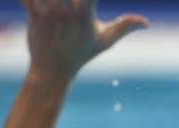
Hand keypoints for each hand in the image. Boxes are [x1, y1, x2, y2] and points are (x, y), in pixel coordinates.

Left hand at [23, 0, 147, 80]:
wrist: (53, 70)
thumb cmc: (81, 53)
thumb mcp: (105, 40)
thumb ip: (125, 26)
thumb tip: (146, 22)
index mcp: (83, 14)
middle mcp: (64, 11)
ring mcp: (46, 12)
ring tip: (61, 1)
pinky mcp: (32, 13)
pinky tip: (36, 1)